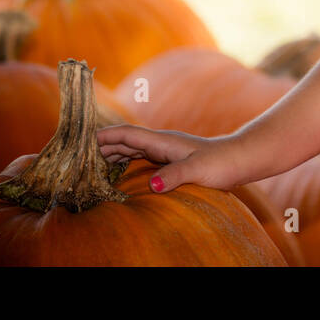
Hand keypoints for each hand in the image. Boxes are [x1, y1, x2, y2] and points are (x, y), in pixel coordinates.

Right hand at [97, 123, 238, 192]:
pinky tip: (120, 171)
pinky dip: (126, 161)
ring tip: (91, 163)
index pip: (128, 134)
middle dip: (103, 145)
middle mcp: (162, 143)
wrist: (240, 160)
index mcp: (163, 141)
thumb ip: (175, 175)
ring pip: (132, 148)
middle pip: (126, 140)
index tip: (83, 140)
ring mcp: (167, 150)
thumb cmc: (221, 163)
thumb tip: (152, 185)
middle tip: (78, 156)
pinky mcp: (172, 159)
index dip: (106, 136)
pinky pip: (142, 157)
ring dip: (112, 153)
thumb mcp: (198, 170)